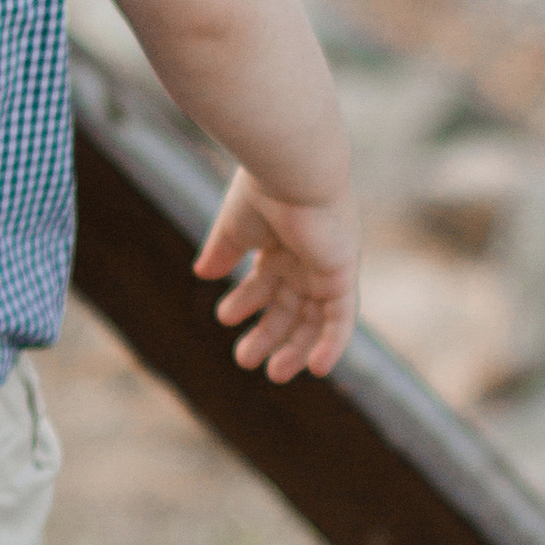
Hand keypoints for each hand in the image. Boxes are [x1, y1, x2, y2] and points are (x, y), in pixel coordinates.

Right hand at [195, 167, 359, 380]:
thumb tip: (202, 274)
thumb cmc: (263, 190)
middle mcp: (308, 259)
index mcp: (283, 244)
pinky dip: (331, 345)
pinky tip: (317, 369)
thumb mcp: (236, 227)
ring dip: (296, 348)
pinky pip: (341, 319)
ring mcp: (326, 268)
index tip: (224, 317)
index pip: (266, 284)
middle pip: (290, 308)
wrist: (293, 171)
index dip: (246, 304)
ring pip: (314, 320)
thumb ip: (223, 250)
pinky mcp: (341, 275)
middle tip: (244, 360)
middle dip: (268, 335)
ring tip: (273, 374)